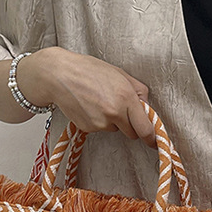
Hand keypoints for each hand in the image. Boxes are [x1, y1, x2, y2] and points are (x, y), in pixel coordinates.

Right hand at [17, 47, 157, 146]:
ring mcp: (100, 123)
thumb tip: (147, 106)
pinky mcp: (88, 128)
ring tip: (99, 101)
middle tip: (120, 109)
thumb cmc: (88, 70)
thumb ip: (138, 90)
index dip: (151, 137)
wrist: (59, 75)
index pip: (145, 128)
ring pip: (115, 130)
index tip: (153, 141)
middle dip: (130, 125)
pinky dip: (98, 121)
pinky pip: (100, 129)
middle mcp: (114, 112)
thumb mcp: (119, 73)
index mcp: (126, 97)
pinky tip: (89, 106)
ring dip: (112, 121)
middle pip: (132, 133)